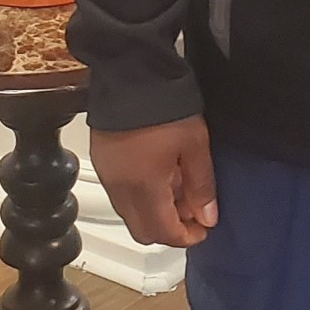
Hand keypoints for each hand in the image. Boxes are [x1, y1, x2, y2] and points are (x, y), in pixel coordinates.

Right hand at [89, 117, 218, 248]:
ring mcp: (107, 175)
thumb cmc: (164, 106)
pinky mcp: (101, 160)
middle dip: (169, 230)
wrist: (130, 73)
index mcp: (144, 188)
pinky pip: (120, 194)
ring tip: (177, 190)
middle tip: (192, 212)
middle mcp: (120, 188)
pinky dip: (139, 197)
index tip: (204, 228)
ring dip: (154, 213)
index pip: (164, 233)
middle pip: (143, 231)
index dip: (187, 237)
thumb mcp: (194, 145)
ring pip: (130, 214)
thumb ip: (201, 186)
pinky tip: (157, 176)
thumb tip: (207, 217)